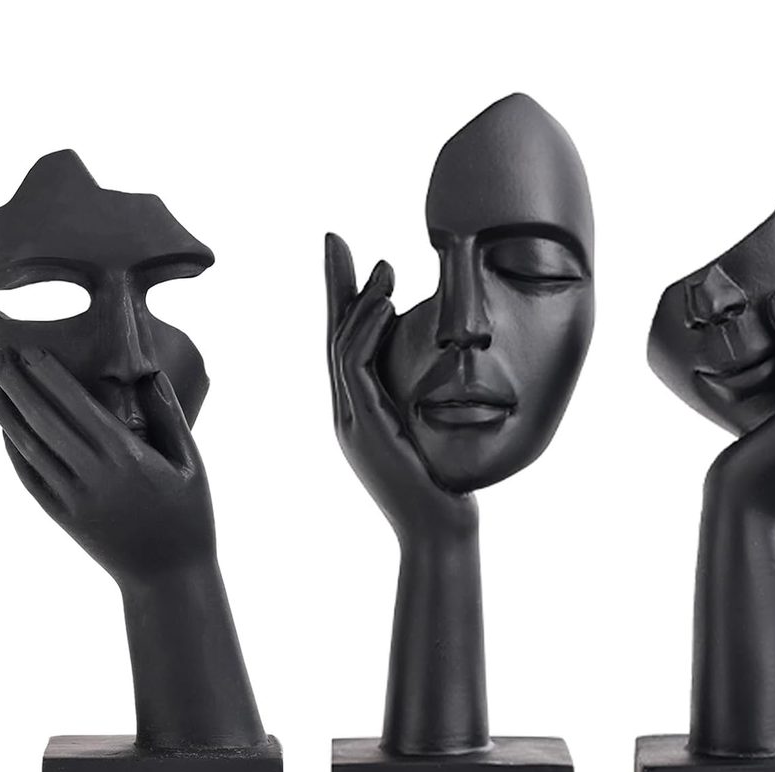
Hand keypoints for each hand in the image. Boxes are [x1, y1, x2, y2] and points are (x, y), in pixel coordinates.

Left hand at [0, 340, 214, 586]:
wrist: (169, 577)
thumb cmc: (189, 517)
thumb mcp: (193, 465)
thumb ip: (171, 418)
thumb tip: (151, 376)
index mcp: (128, 456)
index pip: (77, 405)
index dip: (49, 376)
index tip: (30, 352)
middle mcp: (95, 474)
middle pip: (44, 420)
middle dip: (17, 385)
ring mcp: (74, 498)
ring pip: (30, 447)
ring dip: (6, 415)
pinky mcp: (63, 517)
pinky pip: (30, 477)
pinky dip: (14, 451)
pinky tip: (6, 431)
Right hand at [325, 233, 475, 540]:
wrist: (438, 528)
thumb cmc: (441, 486)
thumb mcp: (428, 432)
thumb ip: (419, 401)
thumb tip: (439, 368)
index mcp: (360, 413)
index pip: (345, 347)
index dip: (344, 302)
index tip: (349, 261)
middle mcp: (348, 413)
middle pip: (334, 337)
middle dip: (335, 288)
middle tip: (336, 241)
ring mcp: (350, 420)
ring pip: (342, 347)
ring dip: (359, 302)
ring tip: (381, 268)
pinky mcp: (364, 426)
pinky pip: (355, 367)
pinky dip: (366, 331)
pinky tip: (383, 304)